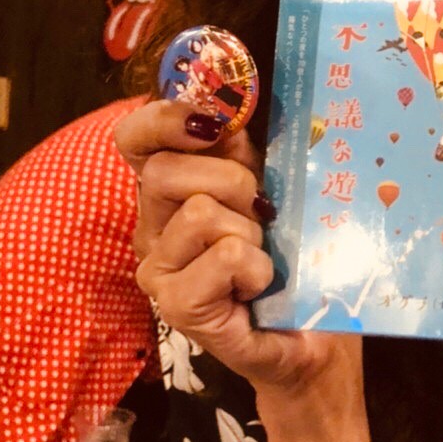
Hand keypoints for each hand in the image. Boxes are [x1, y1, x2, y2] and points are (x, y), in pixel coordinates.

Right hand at [117, 101, 355, 398]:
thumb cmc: (291, 258)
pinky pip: (223, 255)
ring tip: (262, 256)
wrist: (309, 335)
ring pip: (199, 212)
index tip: (214, 124)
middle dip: (231, 180)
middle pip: (165, 171)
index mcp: (170, 192)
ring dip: (249, 231)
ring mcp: (158, 270)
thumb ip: (241, 150)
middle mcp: (152, 228)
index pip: (133, 139)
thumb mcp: (270, 188)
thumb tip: (227, 106)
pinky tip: (259, 287)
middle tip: (261, 212)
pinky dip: (256, 266)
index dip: (162, 119)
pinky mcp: (177, 306)